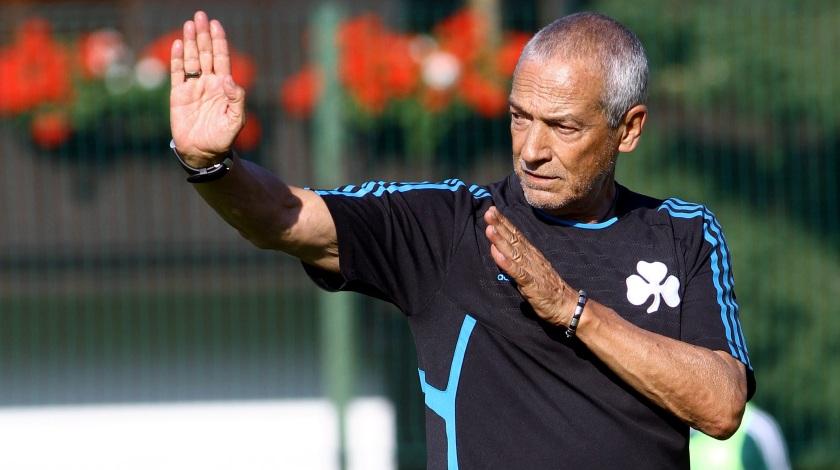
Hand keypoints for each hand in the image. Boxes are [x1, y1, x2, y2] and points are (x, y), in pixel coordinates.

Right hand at [170, 11, 245, 166]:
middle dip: (203, 35)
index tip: (216, 24)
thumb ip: (236, 99)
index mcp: (223, 86)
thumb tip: (228, 78)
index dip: (219, 41)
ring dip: (189, 42)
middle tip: (200, 15)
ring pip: (191, 60)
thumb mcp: (236, 120)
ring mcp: (193, 88)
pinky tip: (177, 45)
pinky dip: (176, 60)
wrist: (203, 153)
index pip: (221, 58)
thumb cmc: (223, 138)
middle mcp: (208, 83)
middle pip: (205, 53)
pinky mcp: (178, 95)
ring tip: (189, 25)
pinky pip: (177, 74)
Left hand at [484, 206, 575, 325]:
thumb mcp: (530, 270)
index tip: (492, 210)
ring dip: (501, 240)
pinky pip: (518, 272)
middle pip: (514, 239)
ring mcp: (532, 270)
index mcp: (532, 254)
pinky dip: (507, 263)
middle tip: (488, 212)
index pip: (516, 235)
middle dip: (500, 225)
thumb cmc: (547, 289)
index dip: (504, 223)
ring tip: (489, 228)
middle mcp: (531, 258)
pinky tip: (497, 255)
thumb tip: (499, 250)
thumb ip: (517, 260)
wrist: (567, 306)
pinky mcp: (532, 284)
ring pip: (514, 252)